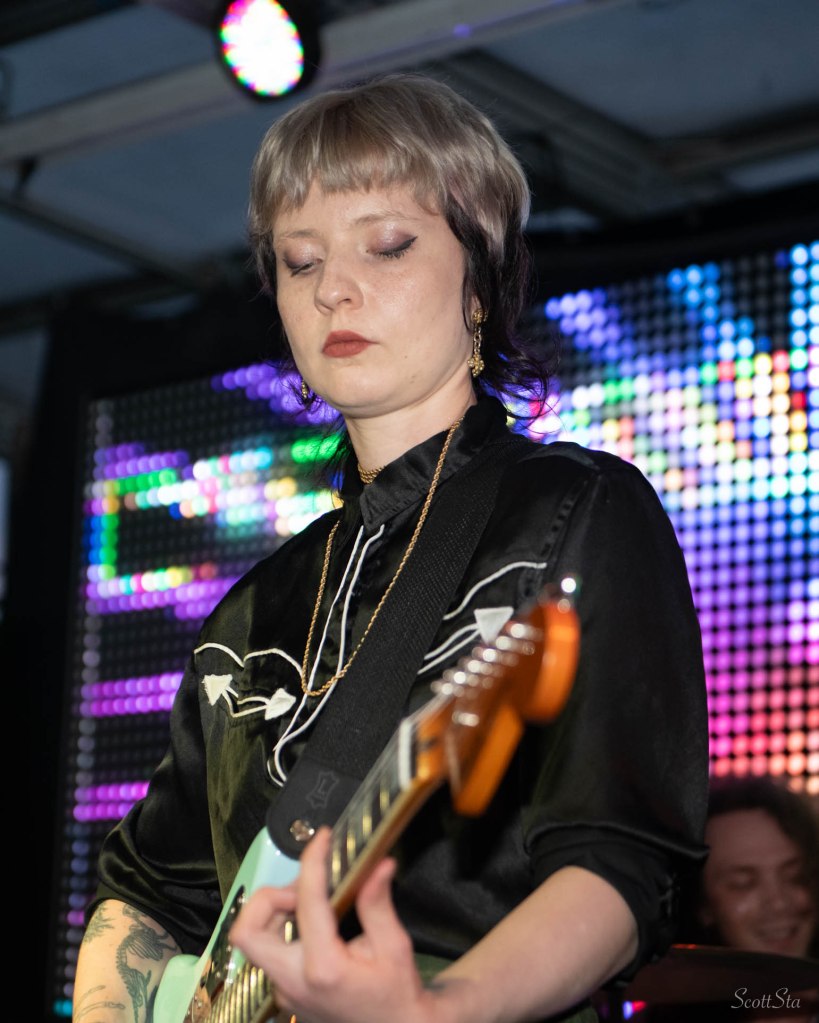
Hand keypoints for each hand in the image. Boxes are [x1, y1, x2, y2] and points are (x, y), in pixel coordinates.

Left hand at [229, 828, 453, 1022]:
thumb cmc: (397, 993)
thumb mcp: (395, 947)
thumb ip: (379, 904)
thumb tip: (378, 864)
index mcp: (323, 968)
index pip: (306, 901)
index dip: (313, 862)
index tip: (323, 839)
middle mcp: (293, 982)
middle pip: (247, 931)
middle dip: (267, 898)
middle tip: (301, 889)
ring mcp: (284, 992)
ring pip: (254, 942)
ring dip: (274, 913)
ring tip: (308, 902)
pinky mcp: (284, 994)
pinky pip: (270, 954)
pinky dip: (284, 931)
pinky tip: (314, 925)